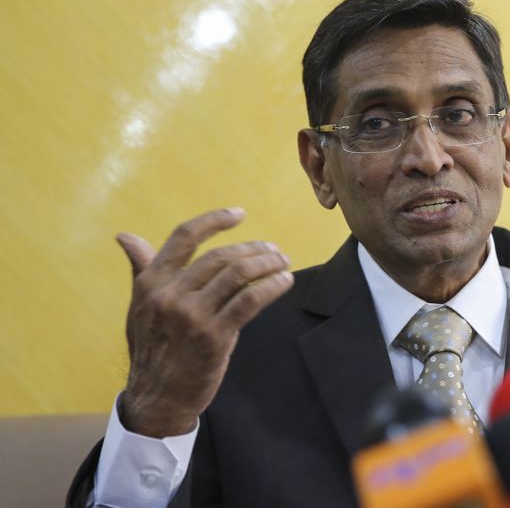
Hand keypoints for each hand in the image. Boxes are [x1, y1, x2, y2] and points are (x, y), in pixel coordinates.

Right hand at [115, 208, 292, 437]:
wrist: (156, 397)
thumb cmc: (152, 348)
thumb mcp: (140, 306)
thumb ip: (142, 269)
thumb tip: (126, 236)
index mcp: (152, 281)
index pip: (184, 236)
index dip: (214, 220)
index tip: (240, 214)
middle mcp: (170, 294)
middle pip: (220, 256)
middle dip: (253, 249)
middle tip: (274, 250)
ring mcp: (192, 316)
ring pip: (238, 274)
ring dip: (267, 264)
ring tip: (283, 263)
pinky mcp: (214, 337)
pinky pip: (250, 300)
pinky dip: (271, 286)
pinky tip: (284, 282)